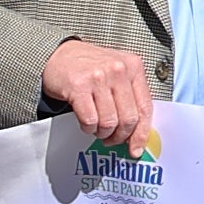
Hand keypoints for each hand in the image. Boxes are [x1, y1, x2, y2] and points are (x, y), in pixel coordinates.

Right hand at [41, 38, 160, 143]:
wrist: (58, 54)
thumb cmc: (90, 67)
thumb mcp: (117, 74)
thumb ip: (130, 97)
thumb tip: (138, 134)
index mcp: (134, 67)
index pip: (145, 107)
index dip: (141, 133)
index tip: (136, 149)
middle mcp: (119, 69)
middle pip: (128, 119)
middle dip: (119, 136)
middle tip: (111, 139)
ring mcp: (99, 77)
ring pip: (109, 122)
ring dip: (102, 132)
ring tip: (97, 128)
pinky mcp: (78, 86)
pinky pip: (90, 120)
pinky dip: (88, 128)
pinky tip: (86, 122)